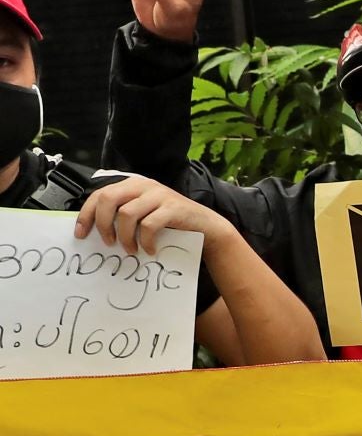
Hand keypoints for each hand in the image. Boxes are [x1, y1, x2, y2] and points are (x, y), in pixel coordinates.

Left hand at [76, 175, 232, 257]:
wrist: (206, 226)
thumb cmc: (172, 223)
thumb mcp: (143, 213)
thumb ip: (123, 214)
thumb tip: (95, 230)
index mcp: (132, 185)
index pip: (99, 195)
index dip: (87, 215)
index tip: (81, 234)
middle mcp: (143, 186)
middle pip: (108, 199)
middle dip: (102, 224)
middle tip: (108, 242)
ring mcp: (159, 195)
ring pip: (126, 214)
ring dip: (125, 237)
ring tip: (130, 249)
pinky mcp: (173, 208)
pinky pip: (149, 225)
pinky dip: (146, 241)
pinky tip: (149, 249)